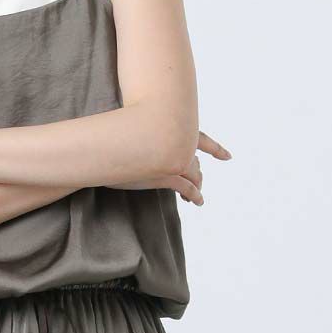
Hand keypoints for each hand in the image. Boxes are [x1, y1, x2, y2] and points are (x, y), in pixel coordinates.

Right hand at [110, 127, 230, 205]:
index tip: (228, 156)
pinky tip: (196, 202)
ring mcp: (174, 158)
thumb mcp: (131, 132)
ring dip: (197, 184)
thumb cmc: (110, 137)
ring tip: (195, 196)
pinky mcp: (168, 176)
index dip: (215, 148)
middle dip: (197, 171)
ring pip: (195, 174)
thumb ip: (143, 138)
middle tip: (198, 181)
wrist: (104, 146)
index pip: (200, 138)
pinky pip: (189, 188)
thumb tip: (141, 142)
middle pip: (195, 159)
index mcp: (171, 130)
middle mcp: (177, 142)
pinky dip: (195, 195)